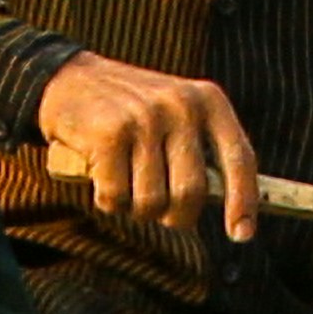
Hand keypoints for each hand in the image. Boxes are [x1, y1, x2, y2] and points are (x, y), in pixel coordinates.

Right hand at [32, 55, 257, 244]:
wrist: (69, 78)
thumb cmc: (132, 112)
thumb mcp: (177, 116)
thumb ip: (204, 155)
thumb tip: (237, 217)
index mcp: (208, 101)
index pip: (240, 159)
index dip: (243, 202)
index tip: (241, 235)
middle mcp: (181, 105)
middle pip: (191, 193)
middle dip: (174, 216)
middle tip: (158, 210)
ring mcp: (144, 118)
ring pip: (151, 202)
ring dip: (135, 208)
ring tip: (124, 182)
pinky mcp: (108, 134)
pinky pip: (116, 198)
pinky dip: (107, 201)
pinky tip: (100, 176)